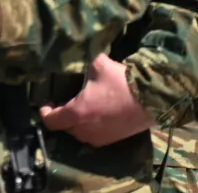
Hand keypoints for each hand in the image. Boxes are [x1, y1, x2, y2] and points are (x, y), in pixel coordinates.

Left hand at [39, 54, 154, 145]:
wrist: (152, 99)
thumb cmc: (121, 82)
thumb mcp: (98, 65)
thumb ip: (82, 64)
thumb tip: (75, 57)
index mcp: (78, 112)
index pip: (51, 120)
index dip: (45, 111)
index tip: (47, 102)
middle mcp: (86, 130)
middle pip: (65, 127)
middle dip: (61, 116)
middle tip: (64, 102)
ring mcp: (100, 137)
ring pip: (79, 134)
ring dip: (76, 123)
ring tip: (80, 108)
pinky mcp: (113, 140)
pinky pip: (94, 137)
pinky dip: (90, 128)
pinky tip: (96, 115)